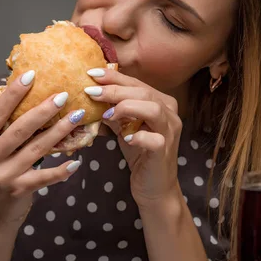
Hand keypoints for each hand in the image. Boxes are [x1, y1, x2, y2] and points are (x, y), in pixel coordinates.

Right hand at [0, 70, 82, 227]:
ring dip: (60, 131)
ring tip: (77, 116)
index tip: (31, 74)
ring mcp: (2, 176)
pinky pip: (45, 176)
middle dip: (43, 110)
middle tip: (63, 94)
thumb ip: (0, 130)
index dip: (14, 93)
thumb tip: (26, 95)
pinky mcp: (18, 191)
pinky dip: (62, 169)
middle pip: (20, 129)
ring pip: (37, 148)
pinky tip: (76, 161)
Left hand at [85, 68, 182, 207]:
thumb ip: (113, 111)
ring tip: (106, 114)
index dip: (114, 77)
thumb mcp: (124, 128)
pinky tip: (125, 138)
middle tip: (91, 91)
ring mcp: (170, 132)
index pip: (137, 84)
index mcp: (161, 103)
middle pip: (144, 93)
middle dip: (115, 90)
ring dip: (126, 108)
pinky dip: (138, 136)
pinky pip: (154, 139)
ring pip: (153, 109)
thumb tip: (91, 94)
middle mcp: (170, 114)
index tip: (91, 74)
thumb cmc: (140, 154)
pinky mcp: (164, 151)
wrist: (154, 187)